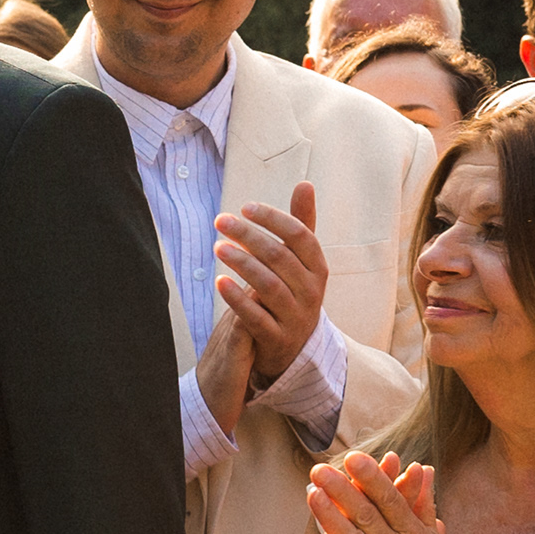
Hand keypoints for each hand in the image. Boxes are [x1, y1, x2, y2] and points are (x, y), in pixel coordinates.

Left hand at [210, 184, 328, 399]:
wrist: (292, 348)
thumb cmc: (291, 293)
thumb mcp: (300, 262)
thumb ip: (301, 224)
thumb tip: (306, 184)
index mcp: (318, 268)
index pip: (300, 236)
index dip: (273, 219)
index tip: (244, 207)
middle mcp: (312, 292)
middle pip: (280, 257)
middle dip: (248, 235)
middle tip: (220, 221)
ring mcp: (296, 317)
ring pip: (268, 285)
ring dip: (241, 263)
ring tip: (217, 247)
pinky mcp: (277, 339)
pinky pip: (256, 317)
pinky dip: (236, 298)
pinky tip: (218, 282)